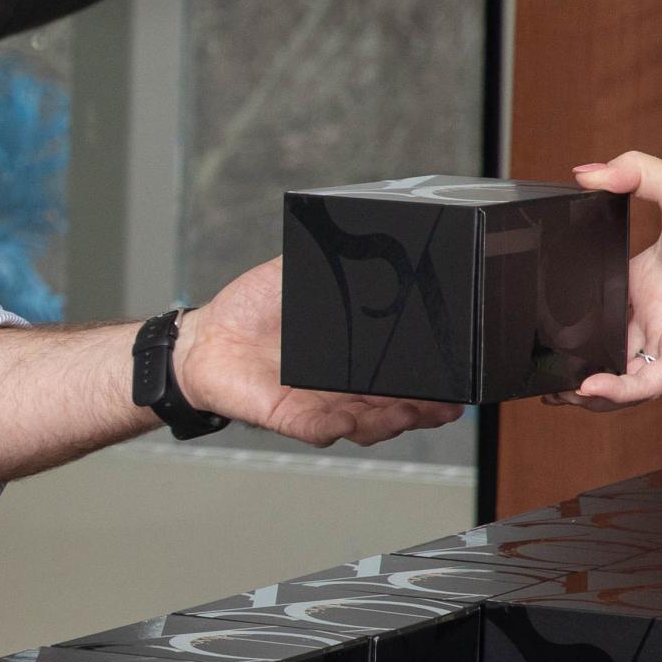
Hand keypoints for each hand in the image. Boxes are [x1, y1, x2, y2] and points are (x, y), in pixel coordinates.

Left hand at [175, 256, 462, 446]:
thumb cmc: (252, 311)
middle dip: (423, 410)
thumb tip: (366, 233)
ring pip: (363, 426)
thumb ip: (332, 261)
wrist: (205, 338)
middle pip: (394, 410)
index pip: (402, 379)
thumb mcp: (297, 275)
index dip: (431, 385)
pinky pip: (314, 428)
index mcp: (353, 361)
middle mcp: (342, 391)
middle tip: (447, 404)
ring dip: (389, 422)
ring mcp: (317, 406)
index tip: (456, 383)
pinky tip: (348, 421)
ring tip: (409, 412)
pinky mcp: (285, 415)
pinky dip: (332, 427)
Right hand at [552, 151, 661, 410]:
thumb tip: (584, 171)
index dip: (571, 311)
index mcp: (645, 277)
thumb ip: (629, 172)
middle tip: (538, 361)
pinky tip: (584, 389)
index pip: (599, 300)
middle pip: (602, 342)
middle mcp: (653, 312)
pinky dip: (613, 392)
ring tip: (552, 392)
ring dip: (583, 387)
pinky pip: (641, 385)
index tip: (541, 313)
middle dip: (570, 357)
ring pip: (617, 374)